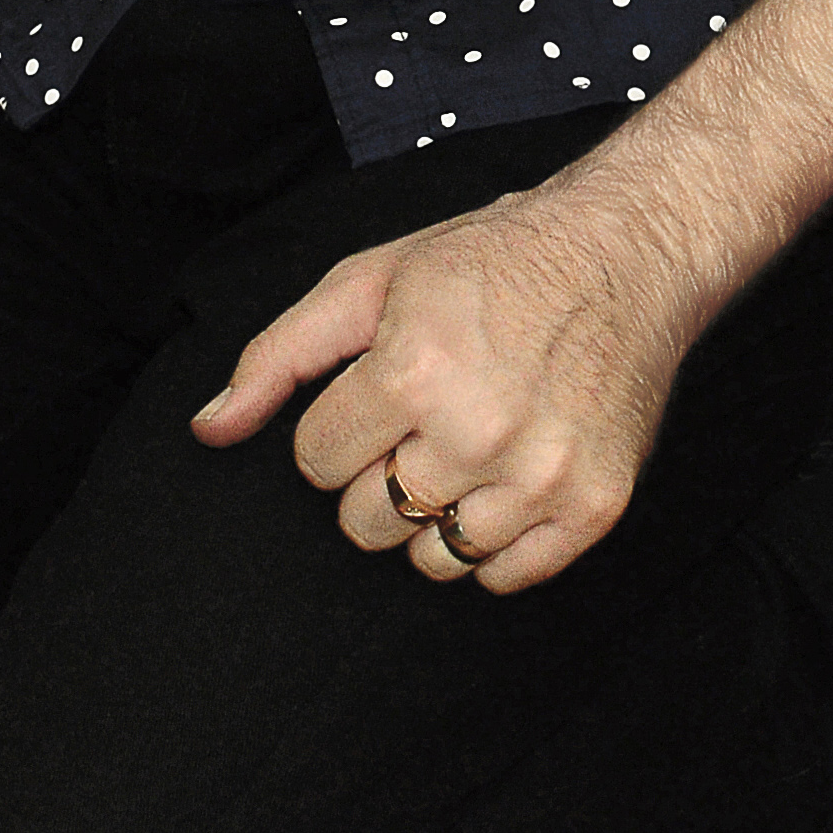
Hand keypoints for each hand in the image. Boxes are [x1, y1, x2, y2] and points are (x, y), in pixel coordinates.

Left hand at [187, 176, 714, 594]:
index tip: (372, 395)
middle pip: (366, 522)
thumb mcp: (369, 281)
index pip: (315, 462)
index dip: (334, 428)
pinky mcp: (594, 507)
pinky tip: (503, 477)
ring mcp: (541, 477)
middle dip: (374, 475)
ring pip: (432, 560)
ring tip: (461, 448)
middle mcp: (477, 433)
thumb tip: (209, 429)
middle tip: (417, 421)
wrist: (623, 255)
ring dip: (432, 512)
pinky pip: (505, 578)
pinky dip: (494, 541)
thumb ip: (278, 358)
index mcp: (412, 371)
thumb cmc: (489, 262)